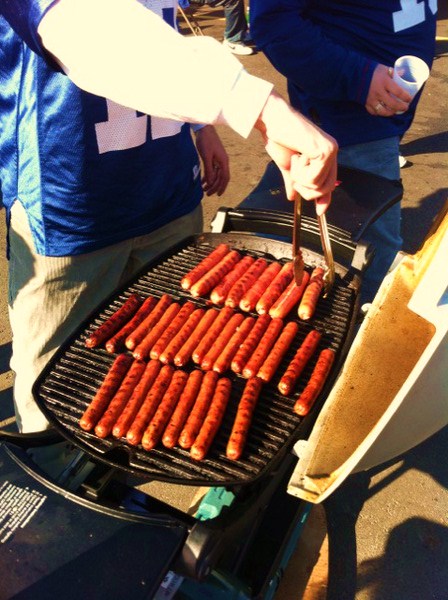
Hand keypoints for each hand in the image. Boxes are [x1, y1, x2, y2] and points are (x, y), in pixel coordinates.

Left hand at [194, 125, 229, 195]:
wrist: (204, 128)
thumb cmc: (206, 141)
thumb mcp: (206, 156)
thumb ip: (209, 169)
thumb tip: (211, 182)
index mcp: (223, 161)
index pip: (225, 177)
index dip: (222, 187)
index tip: (218, 195)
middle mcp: (222, 161)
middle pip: (220, 178)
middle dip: (214, 187)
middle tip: (207, 194)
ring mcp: (218, 159)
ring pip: (216, 175)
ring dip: (211, 183)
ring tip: (203, 189)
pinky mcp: (213, 157)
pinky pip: (212, 170)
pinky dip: (208, 176)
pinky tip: (203, 181)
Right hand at [254, 91, 337, 213]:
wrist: (271, 120)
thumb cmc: (278, 138)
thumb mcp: (287, 166)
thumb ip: (293, 182)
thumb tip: (292, 197)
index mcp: (325, 154)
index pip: (329, 183)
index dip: (324, 199)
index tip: (319, 212)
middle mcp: (332, 151)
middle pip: (325, 189)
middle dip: (305, 189)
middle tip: (295, 173)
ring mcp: (331, 151)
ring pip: (318, 186)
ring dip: (300, 178)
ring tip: (295, 159)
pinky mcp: (325, 151)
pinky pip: (313, 179)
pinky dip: (299, 172)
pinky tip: (296, 156)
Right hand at [366, 64, 411, 116]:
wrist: (355, 75)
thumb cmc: (371, 71)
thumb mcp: (383, 68)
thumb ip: (393, 72)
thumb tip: (403, 73)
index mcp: (385, 82)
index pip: (398, 92)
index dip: (406, 97)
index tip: (409, 99)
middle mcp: (379, 92)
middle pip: (393, 104)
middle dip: (401, 107)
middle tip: (405, 107)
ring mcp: (372, 99)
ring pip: (383, 111)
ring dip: (391, 113)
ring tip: (395, 112)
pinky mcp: (366, 103)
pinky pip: (374, 112)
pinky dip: (379, 113)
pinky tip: (384, 112)